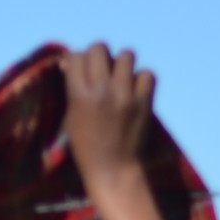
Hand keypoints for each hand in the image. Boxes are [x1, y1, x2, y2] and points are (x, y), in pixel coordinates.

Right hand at [63, 43, 163, 219]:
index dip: (79, 59)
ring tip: (121, 79)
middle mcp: (102, 91)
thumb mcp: (72, 118)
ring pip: (127, 55)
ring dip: (123, 64)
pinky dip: (142, 80)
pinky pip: (147, 74)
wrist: (113, 171)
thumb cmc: (86, 147)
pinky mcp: (144, 102)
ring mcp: (125, 95)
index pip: (77, 55)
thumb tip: (73, 61)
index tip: (81, 68)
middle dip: (100, 56)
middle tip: (102, 70)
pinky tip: (136, 91)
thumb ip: (74, 89)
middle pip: (100, 48)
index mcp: (79, 95)